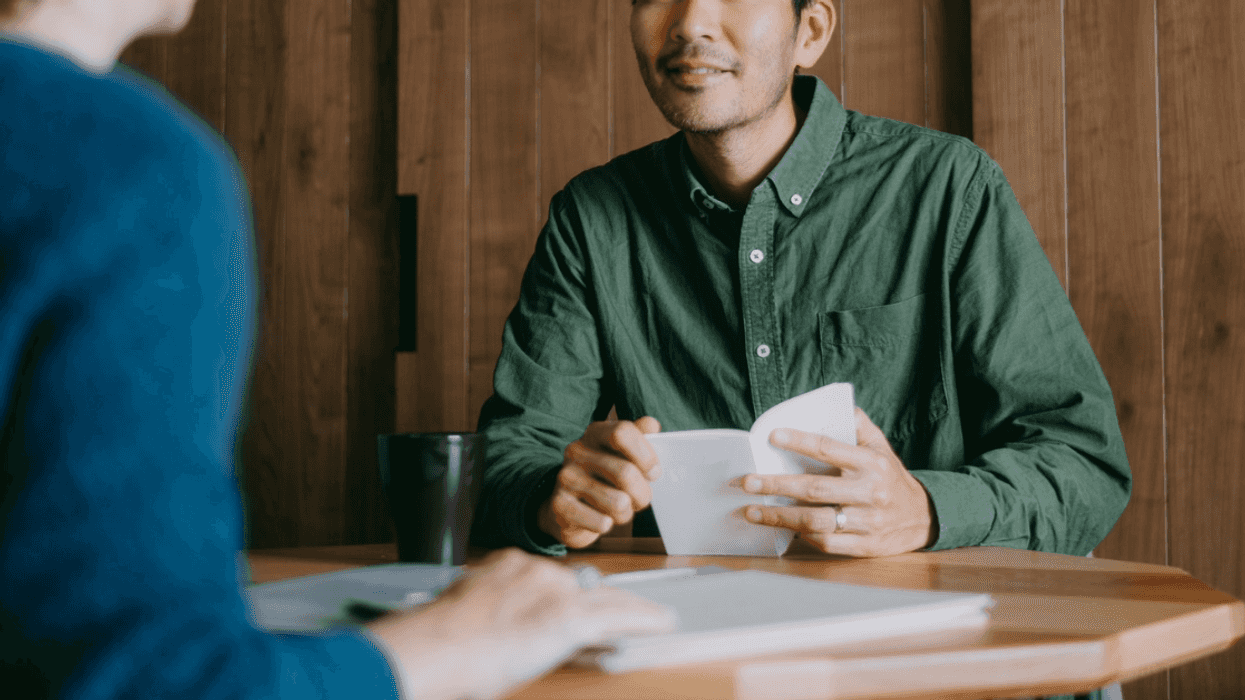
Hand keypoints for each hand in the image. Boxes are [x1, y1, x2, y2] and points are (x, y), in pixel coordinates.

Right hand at [366, 548, 675, 699]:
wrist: (432, 648)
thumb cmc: (435, 643)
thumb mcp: (462, 615)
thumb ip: (487, 615)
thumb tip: (492, 635)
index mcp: (506, 567)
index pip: (551, 579)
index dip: (570, 596)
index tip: (578, 603)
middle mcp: (534, 572)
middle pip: (582, 586)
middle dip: (602, 602)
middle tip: (628, 612)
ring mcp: (553, 592)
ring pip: (606, 597)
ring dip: (630, 609)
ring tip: (654, 617)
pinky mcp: (568, 617)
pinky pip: (616, 615)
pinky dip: (642, 618)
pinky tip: (662, 622)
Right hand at [538, 417, 661, 547]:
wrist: (567, 509)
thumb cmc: (604, 478)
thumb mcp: (621, 455)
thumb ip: (639, 437)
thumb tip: (651, 425)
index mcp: (595, 433)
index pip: (622, 432)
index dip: (645, 455)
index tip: (654, 472)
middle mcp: (577, 451)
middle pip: (626, 473)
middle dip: (643, 494)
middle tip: (641, 499)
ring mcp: (566, 478)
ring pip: (618, 502)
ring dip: (626, 513)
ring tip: (619, 510)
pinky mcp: (560, 505)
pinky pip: (601, 522)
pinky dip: (607, 525)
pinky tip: (600, 519)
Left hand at [740, 408, 936, 556]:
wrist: (925, 518)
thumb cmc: (892, 478)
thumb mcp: (881, 447)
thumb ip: (859, 425)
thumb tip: (836, 404)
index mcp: (871, 464)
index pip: (829, 448)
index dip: (799, 441)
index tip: (772, 436)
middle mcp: (870, 492)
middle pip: (814, 489)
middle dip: (777, 485)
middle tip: (748, 482)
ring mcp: (867, 522)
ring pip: (815, 521)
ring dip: (780, 516)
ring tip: (752, 510)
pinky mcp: (865, 546)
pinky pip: (827, 543)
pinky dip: (801, 537)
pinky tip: (782, 529)